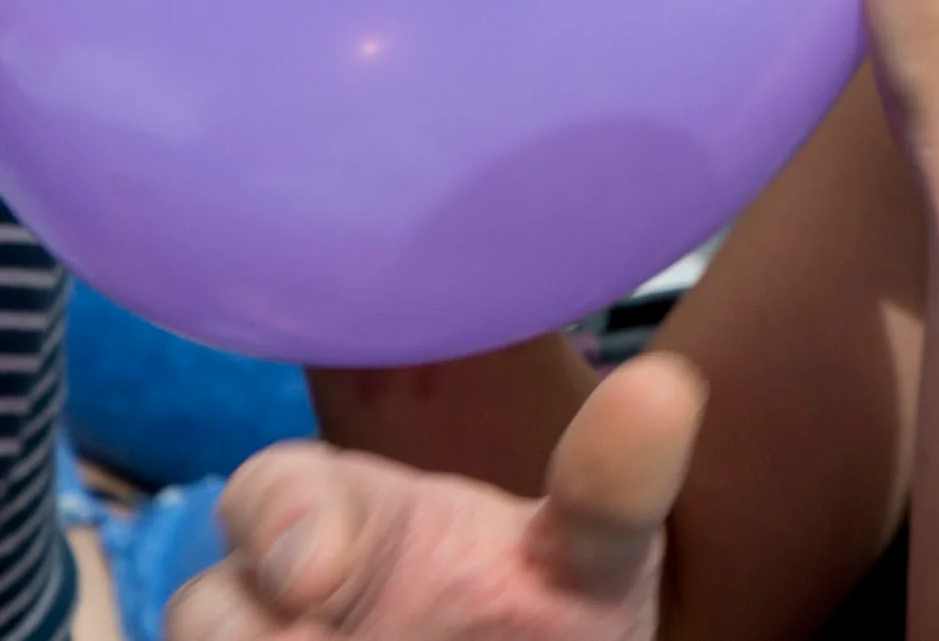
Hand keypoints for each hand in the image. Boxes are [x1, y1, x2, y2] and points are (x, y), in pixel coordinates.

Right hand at [170, 352, 699, 640]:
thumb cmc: (546, 615)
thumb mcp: (591, 556)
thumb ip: (612, 486)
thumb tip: (665, 387)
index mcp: (356, 521)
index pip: (279, 491)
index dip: (281, 518)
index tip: (319, 572)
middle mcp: (286, 597)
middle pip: (206, 599)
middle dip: (234, 618)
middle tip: (311, 617)